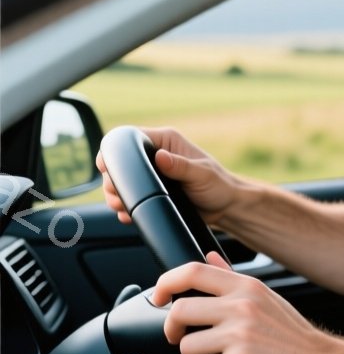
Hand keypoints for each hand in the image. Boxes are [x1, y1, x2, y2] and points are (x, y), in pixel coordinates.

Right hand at [96, 126, 242, 224]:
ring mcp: (151, 175)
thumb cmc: (220, 186)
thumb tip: (160, 157)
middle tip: (117, 195)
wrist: (227, 208)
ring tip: (121, 207)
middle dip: (113, 180)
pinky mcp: (151, 193)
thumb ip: (181, 166)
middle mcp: (155, 155)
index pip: (130, 138)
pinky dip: (125, 208)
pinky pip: (130, 198)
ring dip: (116, 195)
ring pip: (121, 182)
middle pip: (120, 163)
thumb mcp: (202, 175)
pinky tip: (128, 215)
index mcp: (166, 141)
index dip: (114, 151)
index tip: (107, 167)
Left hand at [154, 253, 343, 353]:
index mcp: (248, 288)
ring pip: (187, 346)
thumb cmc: (294, 337)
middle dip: (173, 329)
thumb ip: (234, 278)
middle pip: (180, 310)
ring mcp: (240, 336)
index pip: (193, 272)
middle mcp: (243, 308)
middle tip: (181, 337)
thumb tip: (210, 258)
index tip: (158, 297)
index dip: (166, 283)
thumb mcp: (267, 299)